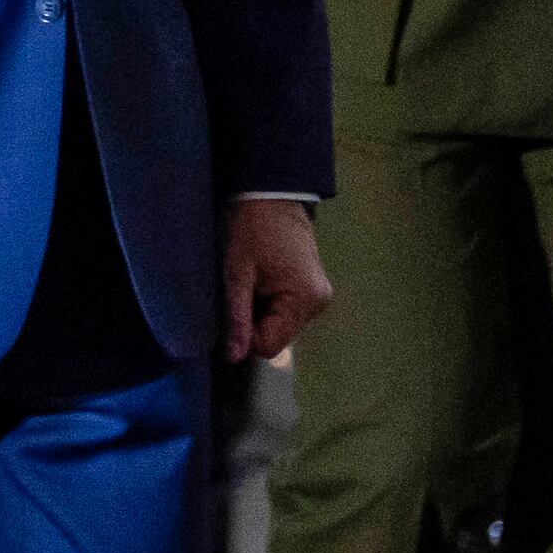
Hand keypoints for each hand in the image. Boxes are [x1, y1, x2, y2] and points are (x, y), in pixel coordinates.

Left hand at [225, 198, 333, 360]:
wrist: (273, 195)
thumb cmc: (252, 229)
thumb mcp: (237, 273)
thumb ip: (238, 317)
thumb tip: (234, 357)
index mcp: (303, 299)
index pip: (269, 345)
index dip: (246, 333)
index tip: (237, 304)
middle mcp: (318, 303)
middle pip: (277, 337)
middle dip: (255, 321)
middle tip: (246, 287)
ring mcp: (319, 297)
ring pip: (281, 326)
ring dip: (263, 312)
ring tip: (256, 281)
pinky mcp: (315, 291)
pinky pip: (288, 312)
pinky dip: (272, 304)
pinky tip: (266, 280)